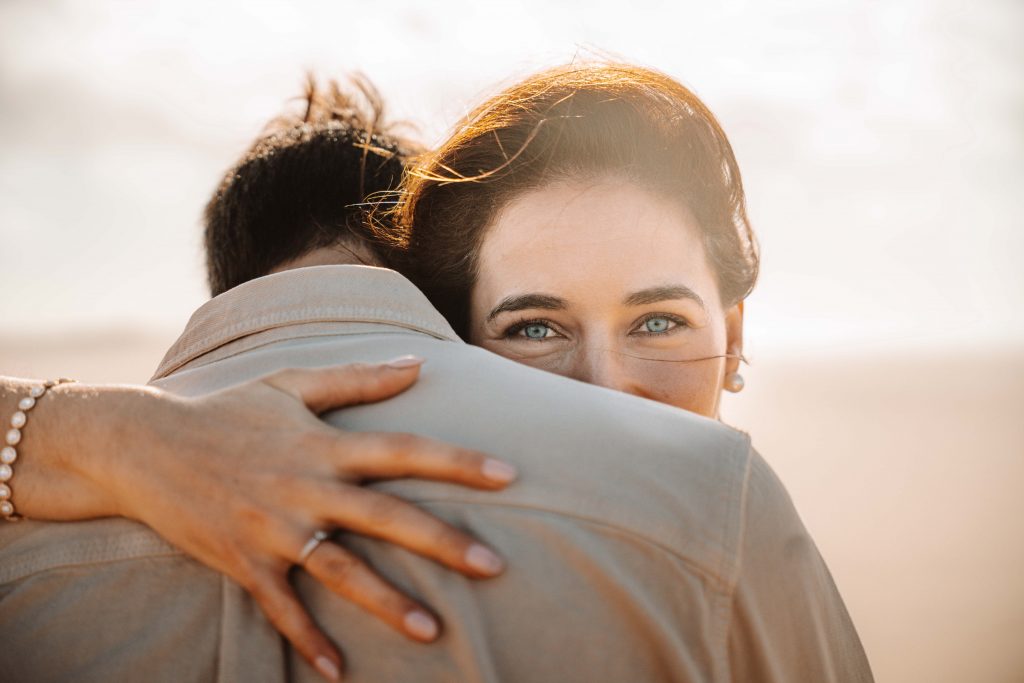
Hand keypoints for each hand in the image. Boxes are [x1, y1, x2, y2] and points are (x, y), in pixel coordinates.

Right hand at [86, 358, 515, 678]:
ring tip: (433, 631)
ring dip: (387, 603)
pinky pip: (281, 607)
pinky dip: (306, 640)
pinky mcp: (243, 561)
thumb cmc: (227, 410)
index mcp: (323, 443)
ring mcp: (273, 528)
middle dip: (442, 542)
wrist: (145, 447)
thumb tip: (418, 364)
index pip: (403, 450)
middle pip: (386, 516)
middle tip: (494, 566)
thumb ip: (357, 378)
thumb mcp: (291, 384)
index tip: (508, 474)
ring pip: (341, 570)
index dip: (457, 461)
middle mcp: (305, 487)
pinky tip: (337, 670)